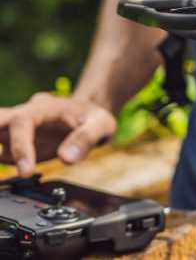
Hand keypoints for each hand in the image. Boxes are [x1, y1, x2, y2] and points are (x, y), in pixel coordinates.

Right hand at [0, 93, 116, 176]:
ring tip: (1, 170)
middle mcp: (25, 115)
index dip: (20, 146)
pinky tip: (20, 172)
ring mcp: (17, 129)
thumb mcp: (101, 124)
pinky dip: (3, 159)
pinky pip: (2, 153)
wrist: (89, 116)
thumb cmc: (94, 118)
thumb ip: (86, 139)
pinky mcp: (15, 143)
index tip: (25, 171)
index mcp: (44, 108)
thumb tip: (66, 158)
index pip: (22, 122)